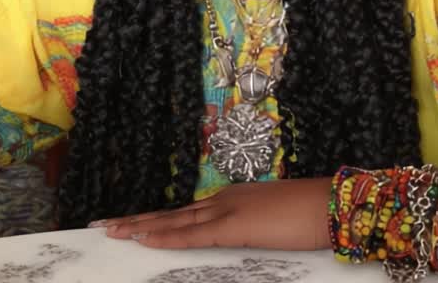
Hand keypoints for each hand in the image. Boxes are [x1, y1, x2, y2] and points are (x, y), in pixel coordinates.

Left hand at [93, 178, 331, 249]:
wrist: (333, 205)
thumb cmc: (314, 215)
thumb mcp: (278, 221)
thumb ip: (256, 227)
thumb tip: (246, 235)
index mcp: (234, 199)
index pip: (187, 212)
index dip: (158, 218)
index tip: (133, 223)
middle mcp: (224, 200)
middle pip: (172, 212)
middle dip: (136, 219)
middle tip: (103, 224)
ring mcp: (227, 211)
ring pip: (174, 220)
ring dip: (140, 226)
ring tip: (111, 231)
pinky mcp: (233, 226)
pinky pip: (192, 235)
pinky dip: (165, 236)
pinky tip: (143, 239)